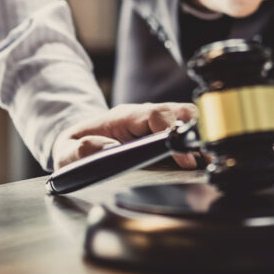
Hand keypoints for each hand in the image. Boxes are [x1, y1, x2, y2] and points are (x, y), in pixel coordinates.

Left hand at [51, 102, 198, 169]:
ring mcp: (154, 124)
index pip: (155, 115)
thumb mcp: (65, 154)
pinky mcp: (161, 134)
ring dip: (199, 138)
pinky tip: (204, 162)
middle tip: (206, 158)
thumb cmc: (73, 151)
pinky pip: (185, 133)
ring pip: (186, 119)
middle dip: (195, 132)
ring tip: (209, 162)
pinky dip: (197, 144)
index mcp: (122, 117)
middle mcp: (142, 116)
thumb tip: (107, 149)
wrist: (76, 147)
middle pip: (179, 112)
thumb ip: (80, 150)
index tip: (184, 157)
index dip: (173, 132)